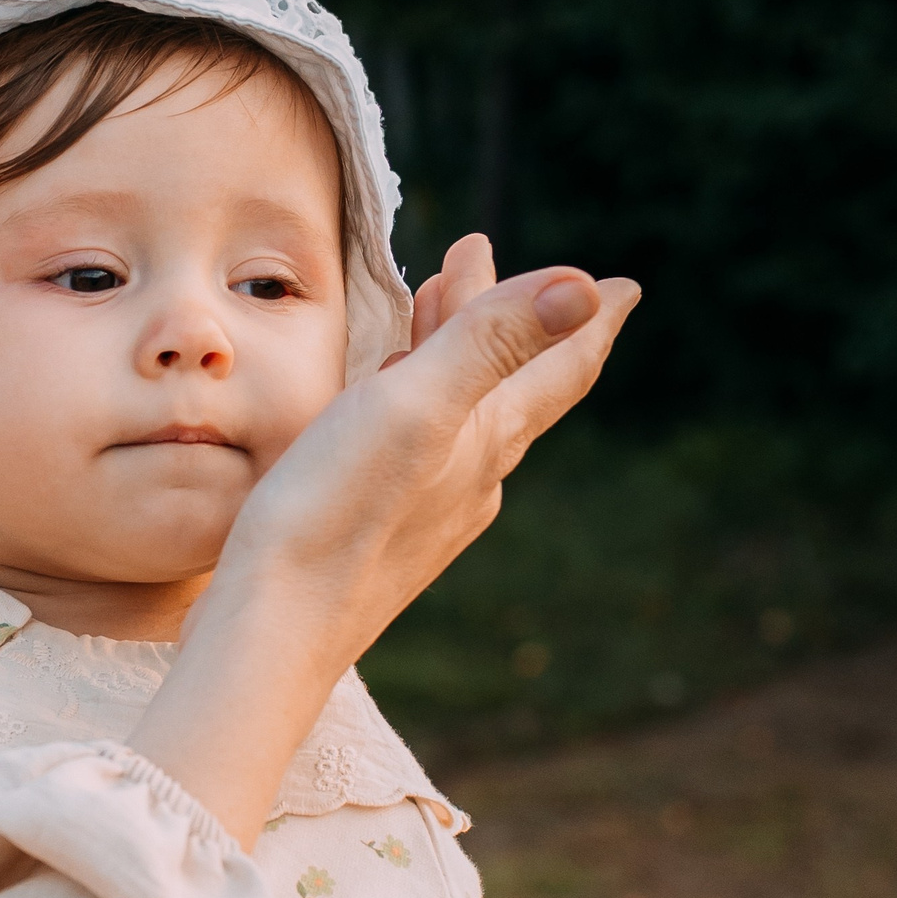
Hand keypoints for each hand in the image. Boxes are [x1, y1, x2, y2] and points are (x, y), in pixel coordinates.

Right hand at [135, 236, 637, 842]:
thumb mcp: (415, 407)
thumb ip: (493, 342)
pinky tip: (387, 403)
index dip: (589, 318)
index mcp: (486, 441)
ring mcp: (429, 511)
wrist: (272, 632)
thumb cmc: (333, 515)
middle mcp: (471, 479)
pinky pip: (420, 445)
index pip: (559, 367)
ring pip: (461, 412)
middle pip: (508, 382)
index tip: (623, 285)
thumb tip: (589, 285)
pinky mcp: (383, 533)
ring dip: (456, 351)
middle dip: (509, 317)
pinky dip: (415, 396)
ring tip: (439, 303)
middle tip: (502, 265)